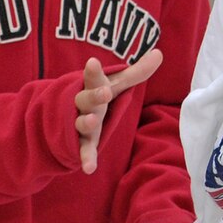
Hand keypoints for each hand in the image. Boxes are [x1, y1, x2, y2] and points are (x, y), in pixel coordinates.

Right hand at [72, 49, 163, 174]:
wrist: (62, 114)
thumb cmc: (96, 96)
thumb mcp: (115, 84)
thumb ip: (136, 72)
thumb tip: (160, 53)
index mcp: (93, 88)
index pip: (94, 78)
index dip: (94, 71)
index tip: (93, 62)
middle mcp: (84, 104)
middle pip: (86, 99)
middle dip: (94, 96)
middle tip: (105, 92)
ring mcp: (80, 124)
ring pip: (81, 123)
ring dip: (86, 123)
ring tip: (93, 121)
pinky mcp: (80, 143)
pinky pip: (83, 150)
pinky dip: (86, 159)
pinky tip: (89, 169)